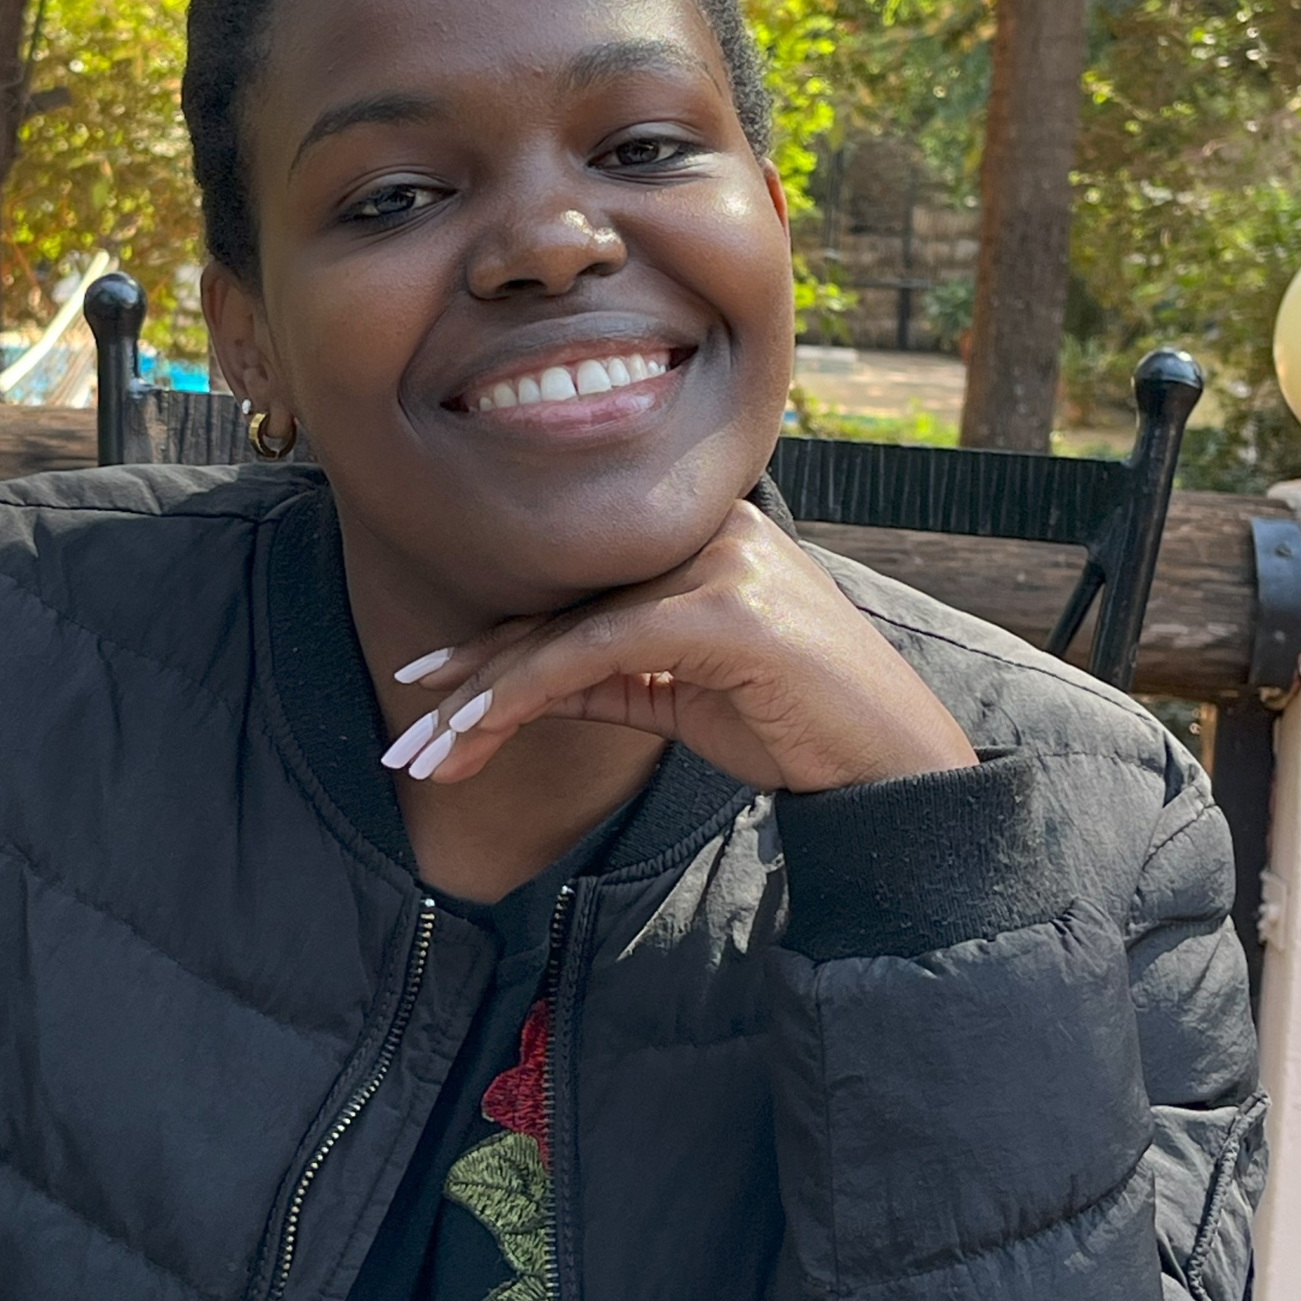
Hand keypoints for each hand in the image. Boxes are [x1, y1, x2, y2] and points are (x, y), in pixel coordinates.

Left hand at [382, 501, 977, 794]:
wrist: (895, 769)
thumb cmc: (796, 728)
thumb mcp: (680, 696)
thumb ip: (604, 676)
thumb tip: (508, 692)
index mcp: (700, 536)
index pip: (575, 590)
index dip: (495, 641)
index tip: (427, 684)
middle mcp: (706, 531)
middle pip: (560, 605)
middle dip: (471, 678)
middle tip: (405, 739)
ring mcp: (717, 562)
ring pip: (566, 629)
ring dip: (480, 700)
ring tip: (424, 753)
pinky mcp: (722, 609)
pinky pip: (595, 650)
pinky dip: (526, 692)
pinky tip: (476, 732)